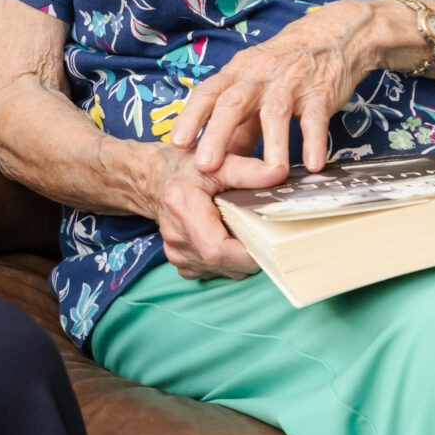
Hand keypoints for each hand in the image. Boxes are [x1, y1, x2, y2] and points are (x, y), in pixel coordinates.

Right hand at [151, 143, 288, 278]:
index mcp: (184, 207)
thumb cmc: (188, 169)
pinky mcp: (181, 265)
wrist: (155, 181)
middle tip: (261, 231)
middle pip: (226, 263)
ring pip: (225, 271)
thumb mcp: (218, 162)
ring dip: (241, 258)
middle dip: (251, 253)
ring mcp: (177, 255)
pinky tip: (227, 238)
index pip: (218, 249)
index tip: (268, 238)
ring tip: (242, 230)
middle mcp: (177, 237)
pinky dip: (228, 261)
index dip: (247, 252)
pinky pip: (215, 272)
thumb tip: (279, 173)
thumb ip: (248, 170)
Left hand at [168, 0, 389, 174]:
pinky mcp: (320, 93)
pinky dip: (314, 141)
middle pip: (233, 103)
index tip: (176, 142)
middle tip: (205, 165)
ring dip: (273, 145)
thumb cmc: (284, 66)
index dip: (190, 116)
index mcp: (238, 73)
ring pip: (275, 113)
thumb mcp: (254, 86)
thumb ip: (237, 124)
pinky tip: (313, 164)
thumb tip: (217, 160)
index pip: (208, 92)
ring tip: (269, 175)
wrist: (332, 36)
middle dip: (217, 133)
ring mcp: (290, 83)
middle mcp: (259, 76)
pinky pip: (315, 118)